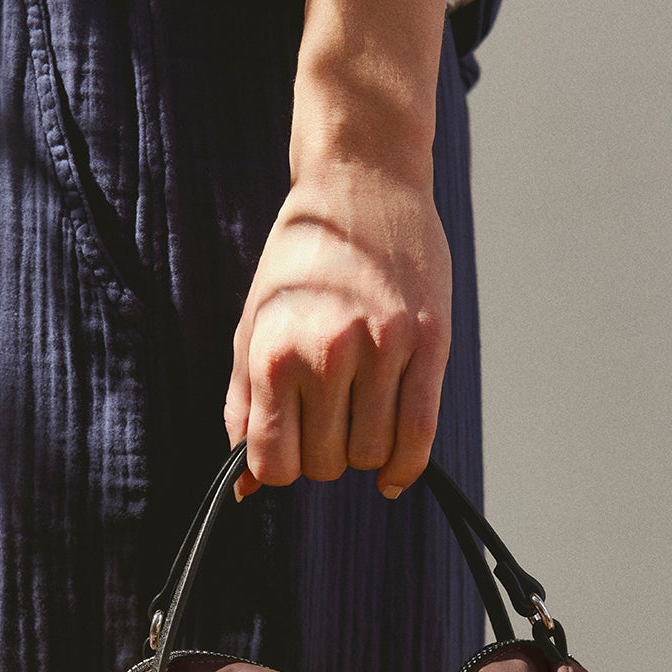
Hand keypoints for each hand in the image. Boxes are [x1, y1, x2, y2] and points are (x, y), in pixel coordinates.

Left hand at [223, 158, 451, 502]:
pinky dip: (405, 468)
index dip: (280, 469)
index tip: (290, 448)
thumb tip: (245, 488)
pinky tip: (393, 475)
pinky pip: (419, 435)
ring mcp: (381, 350)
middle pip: (325, 464)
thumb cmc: (302, 263)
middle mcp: (326, 355)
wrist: (362, 183)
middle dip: (324, 458)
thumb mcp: (254, 325)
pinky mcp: (428, 345)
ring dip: (364, 456)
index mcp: (275, 353)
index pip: (274, 463)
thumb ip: (243, 405)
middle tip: (327, 424)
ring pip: (372, 455)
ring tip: (359, 421)